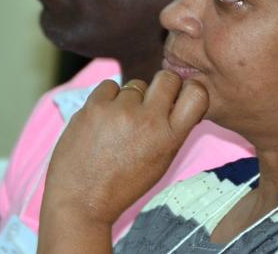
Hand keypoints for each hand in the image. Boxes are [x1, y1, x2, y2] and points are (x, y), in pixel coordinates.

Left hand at [41, 70, 209, 226]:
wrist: (80, 200)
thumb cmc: (122, 185)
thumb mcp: (160, 162)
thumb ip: (171, 130)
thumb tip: (177, 99)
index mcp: (170, 138)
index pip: (197, 93)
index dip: (189, 89)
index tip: (178, 96)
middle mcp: (149, 120)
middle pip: (167, 77)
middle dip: (161, 86)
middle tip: (149, 104)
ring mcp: (121, 111)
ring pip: (135, 84)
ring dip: (130, 99)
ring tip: (118, 125)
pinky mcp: (95, 106)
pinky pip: (110, 85)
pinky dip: (107, 99)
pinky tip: (102, 120)